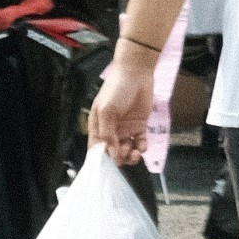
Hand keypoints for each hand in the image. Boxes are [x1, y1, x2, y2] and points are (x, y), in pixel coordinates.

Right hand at [88, 42, 160, 158]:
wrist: (136, 73)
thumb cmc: (116, 89)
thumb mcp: (106, 110)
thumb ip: (107, 133)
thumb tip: (111, 153)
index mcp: (98, 127)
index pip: (97, 149)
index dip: (102, 159)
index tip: (109, 164)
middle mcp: (111, 130)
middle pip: (113, 153)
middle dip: (119, 157)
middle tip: (125, 151)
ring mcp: (126, 129)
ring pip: (127, 150)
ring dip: (130, 155)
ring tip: (135, 152)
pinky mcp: (139, 126)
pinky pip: (140, 142)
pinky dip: (141, 147)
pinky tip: (142, 146)